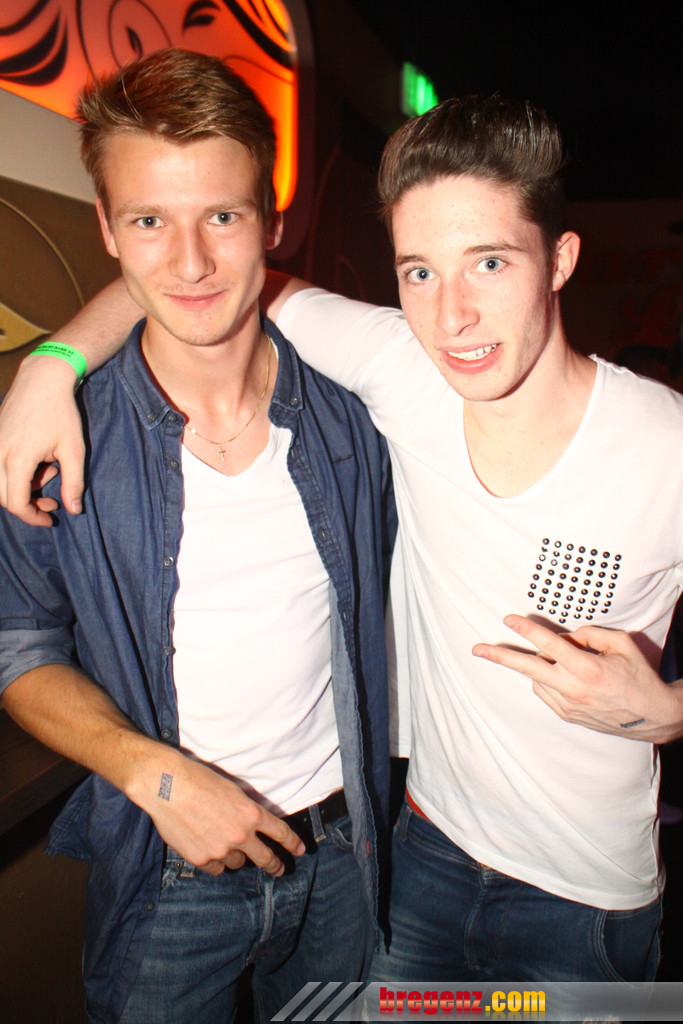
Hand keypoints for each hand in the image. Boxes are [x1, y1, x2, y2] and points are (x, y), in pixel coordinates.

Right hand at [0, 354, 84, 524]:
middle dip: (28, 504)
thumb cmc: (61, 413)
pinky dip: (15, 472)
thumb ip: (73, 482)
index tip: (50, 517)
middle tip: (52, 499)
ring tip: (48, 472)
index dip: (33, 517)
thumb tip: (74, 511)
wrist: (42, 379)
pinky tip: (39, 460)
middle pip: (4, 497)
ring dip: (21, 487)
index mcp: (17, 459)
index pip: (16, 503)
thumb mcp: (73, 449)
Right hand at [143, 751, 305, 875]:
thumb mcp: (232, 790)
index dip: (292, 843)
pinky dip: (215, 861)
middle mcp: (240, 834)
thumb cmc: (199, 780)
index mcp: (251, 813)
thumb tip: (254, 826)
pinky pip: (217, 868)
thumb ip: (246, 810)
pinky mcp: (202, 859)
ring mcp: (221, 849)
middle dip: (275, 865)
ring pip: (237, 862)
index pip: (280, 832)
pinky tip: (207, 848)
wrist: (167, 786)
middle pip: (265, 857)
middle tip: (279, 869)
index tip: (300, 850)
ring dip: (235, 855)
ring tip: (222, 841)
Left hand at [472, 614, 682, 742]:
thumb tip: (566, 637)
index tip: (509, 618)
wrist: (652, 717)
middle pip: (528, 668)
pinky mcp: (568, 716)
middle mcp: (574, 689)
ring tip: (563, 662)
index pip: (548, 644)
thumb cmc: (639, 677)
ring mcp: (569, 705)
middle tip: (477, 649)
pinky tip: (565, 676)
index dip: (526, 629)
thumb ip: (591, 635)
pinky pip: (547, 692)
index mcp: (587, 669)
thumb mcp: (622, 645)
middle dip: (500, 656)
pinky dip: (549, 681)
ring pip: (537, 680)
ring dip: (540, 666)